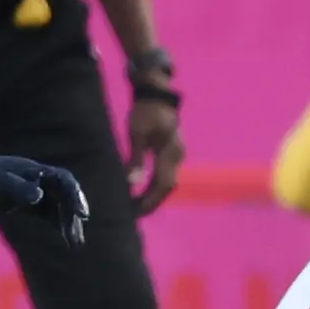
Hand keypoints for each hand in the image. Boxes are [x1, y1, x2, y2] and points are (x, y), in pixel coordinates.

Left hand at [0, 140, 89, 242]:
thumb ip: (16, 187)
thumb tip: (39, 196)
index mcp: (36, 171)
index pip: (64, 181)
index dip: (75, 196)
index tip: (81, 214)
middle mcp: (41, 182)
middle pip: (65, 197)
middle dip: (73, 216)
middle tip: (76, 237)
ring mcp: (36, 193)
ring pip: (59, 208)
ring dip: (69, 224)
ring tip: (76, 243)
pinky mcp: (29, 204)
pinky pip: (49, 215)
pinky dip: (58, 226)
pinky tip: (66, 238)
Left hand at [125, 91, 184, 214]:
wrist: (157, 94)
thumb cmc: (144, 112)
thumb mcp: (137, 134)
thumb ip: (136, 159)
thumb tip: (132, 183)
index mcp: (170, 153)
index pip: (163, 185)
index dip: (150, 200)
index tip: (135, 212)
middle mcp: (178, 156)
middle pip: (167, 186)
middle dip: (152, 202)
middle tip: (133, 214)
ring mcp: (177, 154)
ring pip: (168, 181)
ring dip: (153, 194)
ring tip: (136, 205)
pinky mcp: (172, 152)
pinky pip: (165, 174)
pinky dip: (154, 185)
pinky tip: (142, 189)